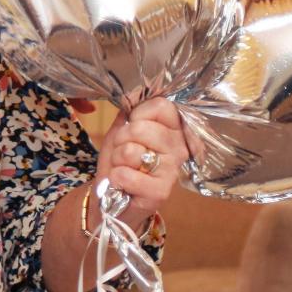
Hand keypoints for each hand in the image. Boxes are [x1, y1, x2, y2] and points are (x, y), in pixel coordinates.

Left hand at [97, 97, 188, 224]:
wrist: (112, 199)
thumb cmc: (120, 163)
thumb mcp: (121, 132)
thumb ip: (129, 113)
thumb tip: (135, 92)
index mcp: (173, 131)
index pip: (162, 106)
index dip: (139, 112)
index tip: (132, 124)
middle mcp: (179, 150)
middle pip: (143, 128)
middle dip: (122, 139)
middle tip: (124, 152)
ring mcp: (172, 172)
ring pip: (132, 151)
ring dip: (118, 160)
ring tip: (124, 168)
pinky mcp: (161, 193)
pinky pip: (126, 174)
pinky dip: (116, 178)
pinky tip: (123, 184)